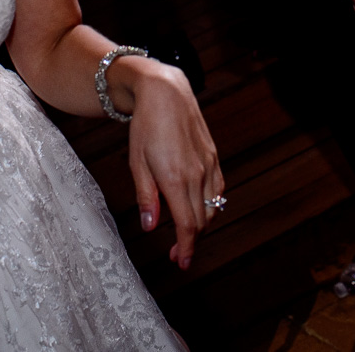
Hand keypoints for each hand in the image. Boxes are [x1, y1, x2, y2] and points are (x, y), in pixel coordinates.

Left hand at [125, 60, 222, 269]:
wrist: (166, 92)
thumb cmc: (145, 126)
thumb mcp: (137, 163)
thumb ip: (146, 197)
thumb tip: (151, 227)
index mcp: (175, 179)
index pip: (187, 225)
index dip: (186, 248)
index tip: (180, 262)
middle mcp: (196, 174)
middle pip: (202, 221)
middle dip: (191, 242)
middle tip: (175, 253)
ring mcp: (208, 165)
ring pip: (212, 207)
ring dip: (201, 225)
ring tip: (185, 233)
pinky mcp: (213, 156)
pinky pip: (218, 189)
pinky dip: (211, 205)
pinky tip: (199, 207)